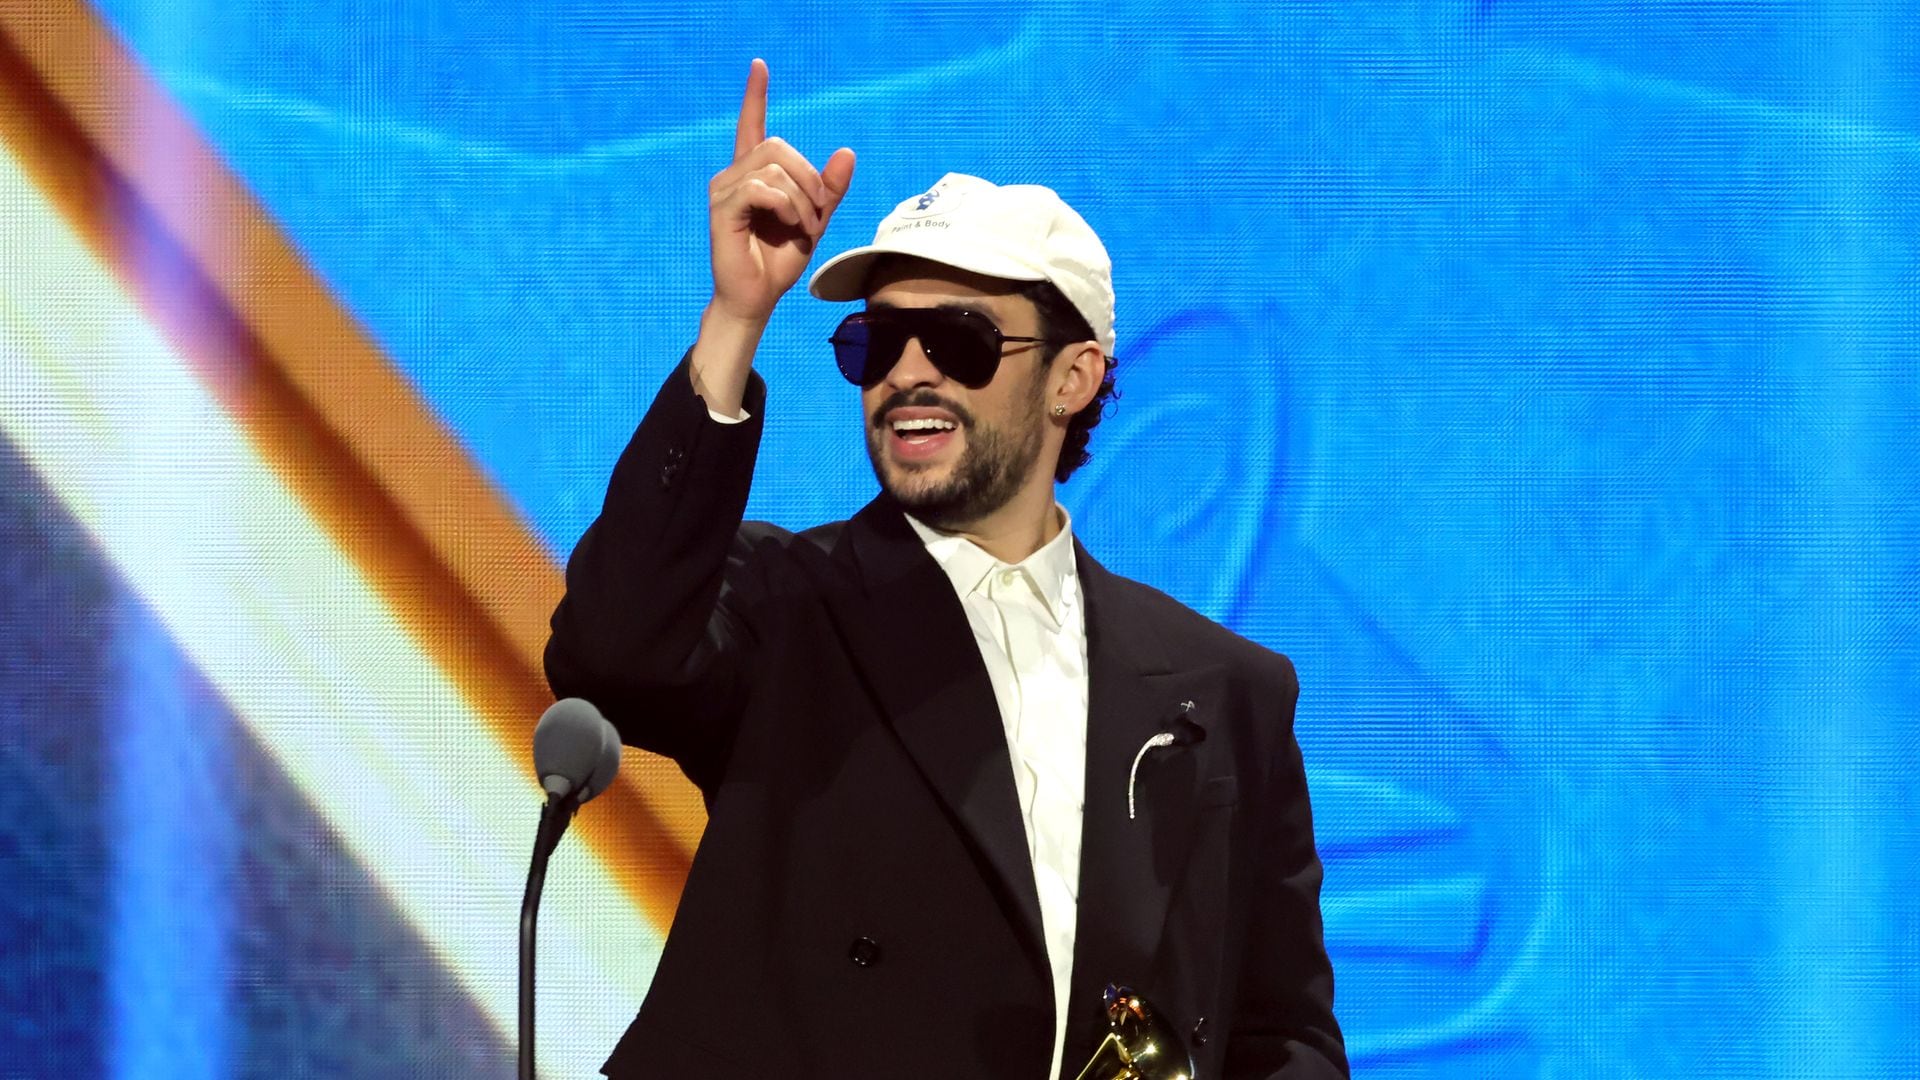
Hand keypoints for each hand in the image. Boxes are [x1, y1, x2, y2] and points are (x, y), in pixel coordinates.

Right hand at [706, 59, 855, 325]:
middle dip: (809, 178)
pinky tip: (790, 225)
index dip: (755, 94)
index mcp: (754, 174)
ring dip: (801, 198)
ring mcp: (724, 190)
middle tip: (817, 213)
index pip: (751, 124)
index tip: (760, 65)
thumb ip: (830, 189)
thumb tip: (847, 151)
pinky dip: (786, 206)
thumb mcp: (815, 221)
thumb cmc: (780, 260)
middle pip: (778, 146)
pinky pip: (762, 189)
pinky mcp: (722, 209)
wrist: (758, 298)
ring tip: (803, 226)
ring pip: (774, 168)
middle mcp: (734, 175)